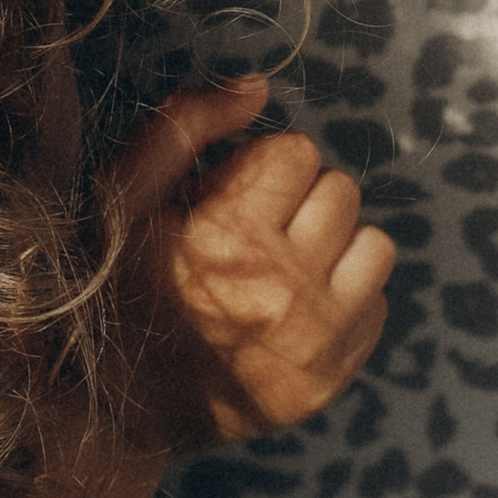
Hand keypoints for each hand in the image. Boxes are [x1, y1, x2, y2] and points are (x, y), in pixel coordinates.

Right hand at [109, 75, 395, 448]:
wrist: (118, 411)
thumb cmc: (119, 287)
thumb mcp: (123, 197)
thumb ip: (183, 125)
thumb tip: (257, 86)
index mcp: (227, 238)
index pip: (296, 152)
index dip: (257, 170)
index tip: (223, 203)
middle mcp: (281, 290)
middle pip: (340, 190)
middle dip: (297, 202)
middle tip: (252, 237)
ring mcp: (315, 340)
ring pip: (373, 243)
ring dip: (332, 246)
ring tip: (282, 270)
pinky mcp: (334, 377)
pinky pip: (379, 301)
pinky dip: (345, 297)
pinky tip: (296, 310)